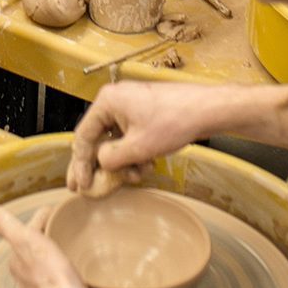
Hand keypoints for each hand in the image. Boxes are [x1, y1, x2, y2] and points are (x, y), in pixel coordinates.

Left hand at [0, 201, 100, 287]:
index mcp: (17, 261)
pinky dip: (62, 269)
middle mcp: (25, 277)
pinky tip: (71, 270)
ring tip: (66, 245)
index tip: (50, 211)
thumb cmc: (49, 275)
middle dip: (43, 238)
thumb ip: (4, 224)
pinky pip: (58, 279)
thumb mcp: (25, 240)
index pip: (25, 234)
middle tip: (59, 226)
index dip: (39, 219)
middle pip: (33, 250)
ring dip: (52, 254)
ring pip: (44, 265)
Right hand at [66, 82, 222, 192]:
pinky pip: (130, 136)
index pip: (84, 136)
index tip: (80, 185)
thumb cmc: (174, 122)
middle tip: (86, 187)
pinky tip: (148, 164)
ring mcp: (131, 105)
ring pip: (116, 140)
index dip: (80, 164)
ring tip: (137, 174)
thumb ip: (111, 159)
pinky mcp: (145, 112)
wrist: (207, 109)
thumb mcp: (137, 148)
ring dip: (124, 161)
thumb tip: (101, 164)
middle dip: (99, 165)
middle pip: (98, 138)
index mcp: (108, 102)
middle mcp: (116, 100)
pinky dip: (135, 152)